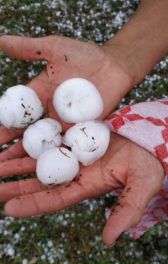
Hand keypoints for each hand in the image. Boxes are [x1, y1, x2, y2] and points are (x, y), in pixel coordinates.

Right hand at [0, 34, 132, 161]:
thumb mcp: (55, 48)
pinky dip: (59, 157)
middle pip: (29, 135)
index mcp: (40, 96)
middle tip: (0, 166)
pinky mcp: (82, 131)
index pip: (17, 115)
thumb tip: (0, 41)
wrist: (115, 66)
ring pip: (46, 144)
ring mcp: (66, 124)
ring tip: (16, 173)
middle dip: (13, 150)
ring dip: (32, 159)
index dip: (4, 128)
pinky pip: (69, 146)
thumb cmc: (86, 56)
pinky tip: (48, 173)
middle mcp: (50, 114)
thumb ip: (28, 48)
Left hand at [0, 133, 163, 244]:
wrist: (147, 143)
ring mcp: (70, 152)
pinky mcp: (71, 135)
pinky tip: (12, 142)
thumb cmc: (145, 167)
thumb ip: (126, 212)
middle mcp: (73, 172)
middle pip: (38, 182)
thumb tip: (109, 239)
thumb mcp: (140, 189)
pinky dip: (28, 141)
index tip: (9, 209)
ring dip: (14, 163)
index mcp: (85, 186)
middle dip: (14, 186)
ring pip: (37, 160)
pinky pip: (46, 138)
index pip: (55, 198)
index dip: (33, 204)